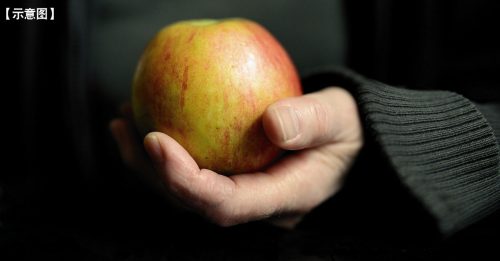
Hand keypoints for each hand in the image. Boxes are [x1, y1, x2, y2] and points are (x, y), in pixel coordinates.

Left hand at [110, 87, 362, 227]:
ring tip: (123, 119)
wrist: (350, 141)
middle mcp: (257, 205)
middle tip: (123, 128)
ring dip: (149, 161)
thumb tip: (270, 121)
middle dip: (151, 173)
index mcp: (283, 199)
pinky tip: (150, 115)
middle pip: (193, 203)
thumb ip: (313, 121)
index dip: (184, 181)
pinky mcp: (237, 178)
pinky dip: (169, 148)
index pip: (225, 206)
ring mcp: (245, 194)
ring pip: (188, 190)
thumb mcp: (341, 118)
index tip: (155, 141)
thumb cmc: (347, 130)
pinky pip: (197, 168)